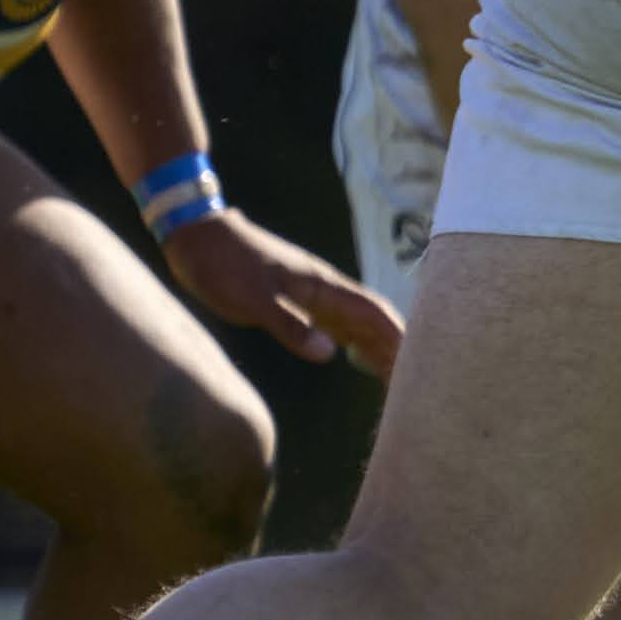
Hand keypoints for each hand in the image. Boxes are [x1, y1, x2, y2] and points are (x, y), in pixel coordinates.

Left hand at [164, 210, 407, 374]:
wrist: (199, 238)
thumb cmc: (224, 265)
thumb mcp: (253, 299)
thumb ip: (291, 325)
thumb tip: (331, 353)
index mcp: (322, 285)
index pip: (373, 312)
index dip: (398, 334)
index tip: (421, 358)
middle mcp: (324, 290)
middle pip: (372, 321)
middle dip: (395, 347)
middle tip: (415, 381)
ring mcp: (311, 296)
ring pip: (356, 325)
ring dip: (377, 348)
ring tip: (396, 376)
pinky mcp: (296, 302)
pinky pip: (336, 326)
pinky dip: (353, 344)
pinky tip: (357, 358)